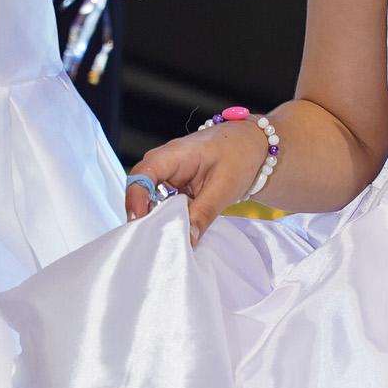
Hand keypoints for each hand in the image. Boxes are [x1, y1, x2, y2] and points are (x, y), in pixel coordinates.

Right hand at [125, 125, 265, 242]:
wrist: (251, 144)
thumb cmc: (239, 153)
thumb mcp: (225, 186)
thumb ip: (204, 213)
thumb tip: (188, 240)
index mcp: (173, 155)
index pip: (142, 174)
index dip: (135, 199)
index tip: (138, 222)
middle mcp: (164, 165)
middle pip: (140, 192)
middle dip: (144, 217)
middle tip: (154, 243)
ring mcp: (168, 177)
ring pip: (151, 202)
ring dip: (158, 222)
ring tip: (168, 242)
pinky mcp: (175, 189)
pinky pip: (165, 207)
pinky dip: (170, 221)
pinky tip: (179, 235)